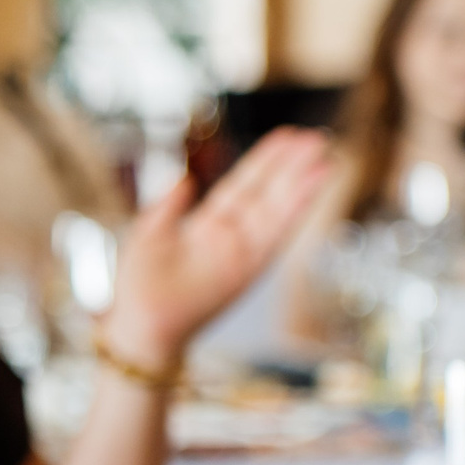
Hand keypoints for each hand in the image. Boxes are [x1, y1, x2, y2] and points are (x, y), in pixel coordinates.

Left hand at [101, 128, 331, 368]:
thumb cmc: (140, 288)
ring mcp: (242, 252)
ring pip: (277, 210)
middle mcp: (231, 237)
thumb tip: (184, 181)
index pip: (242, 185)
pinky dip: (295, 209)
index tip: (286, 137)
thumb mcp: (147, 235)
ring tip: (324, 156)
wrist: (142, 326)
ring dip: (301, 183)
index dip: (264, 162)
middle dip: (291, 166)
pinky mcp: (249, 268)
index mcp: (207, 226)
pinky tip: (312, 187)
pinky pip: (276, 234)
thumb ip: (167, 207)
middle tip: (316, 138)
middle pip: (267, 193)